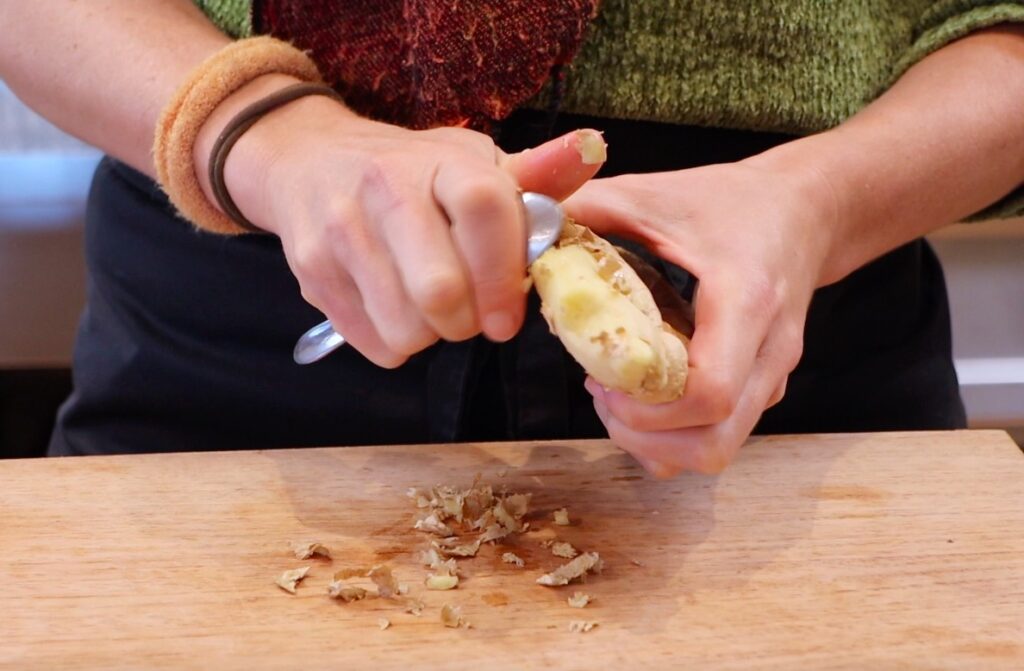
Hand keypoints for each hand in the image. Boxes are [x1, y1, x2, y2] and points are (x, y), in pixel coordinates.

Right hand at [205, 79, 603, 367]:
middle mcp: (384, 188)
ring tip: (430, 307)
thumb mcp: (471, 163)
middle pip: (440, 290)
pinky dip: (396, 344)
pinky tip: (394, 308)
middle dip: (467, 321)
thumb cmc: (410, 172)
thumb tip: (592, 151)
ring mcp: (340, 231)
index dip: (504, 273)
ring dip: (431, 336)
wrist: (308, 162)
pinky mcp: (311, 273)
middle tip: (471, 313)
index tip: (510, 317)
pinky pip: (374, 344)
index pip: (483, 208)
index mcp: (439, 160)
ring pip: (406, 328)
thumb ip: (534, 176)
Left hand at [565, 157, 836, 475]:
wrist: (805, 210)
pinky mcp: (763, 387)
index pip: (710, 393)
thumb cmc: (733, 201)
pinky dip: (675, 435)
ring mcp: (771, 377)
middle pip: (714, 444)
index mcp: (745, 302)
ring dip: (658, 442)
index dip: (648, 408)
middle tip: (603, 399)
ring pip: (716, 451)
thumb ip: (590, 208)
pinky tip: (644, 396)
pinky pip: (720, 437)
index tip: (602, 383)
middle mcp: (768, 352)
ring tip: (617, 400)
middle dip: (645, 438)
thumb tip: (525, 227)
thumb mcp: (657, 193)